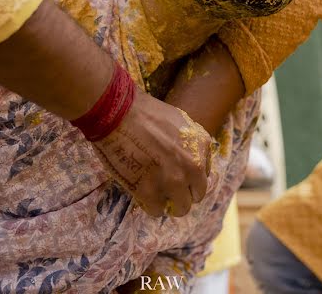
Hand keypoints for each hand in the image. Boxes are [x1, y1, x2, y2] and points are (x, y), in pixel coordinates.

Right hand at [91, 89, 211, 216]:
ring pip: (181, 208)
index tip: (177, 175)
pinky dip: (150, 205)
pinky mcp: (151, 192)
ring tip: (155, 193)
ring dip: (169, 202)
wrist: (118, 113)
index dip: (189, 177)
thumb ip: (189, 142)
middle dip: (183, 193)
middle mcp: (192, 167)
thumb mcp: (179, 120)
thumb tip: (189, 159)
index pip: (203, 175)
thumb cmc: (144, 111)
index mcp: (200, 146)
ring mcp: (173, 181)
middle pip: (196, 195)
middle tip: (167, 187)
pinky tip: (142, 193)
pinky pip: (157, 210)